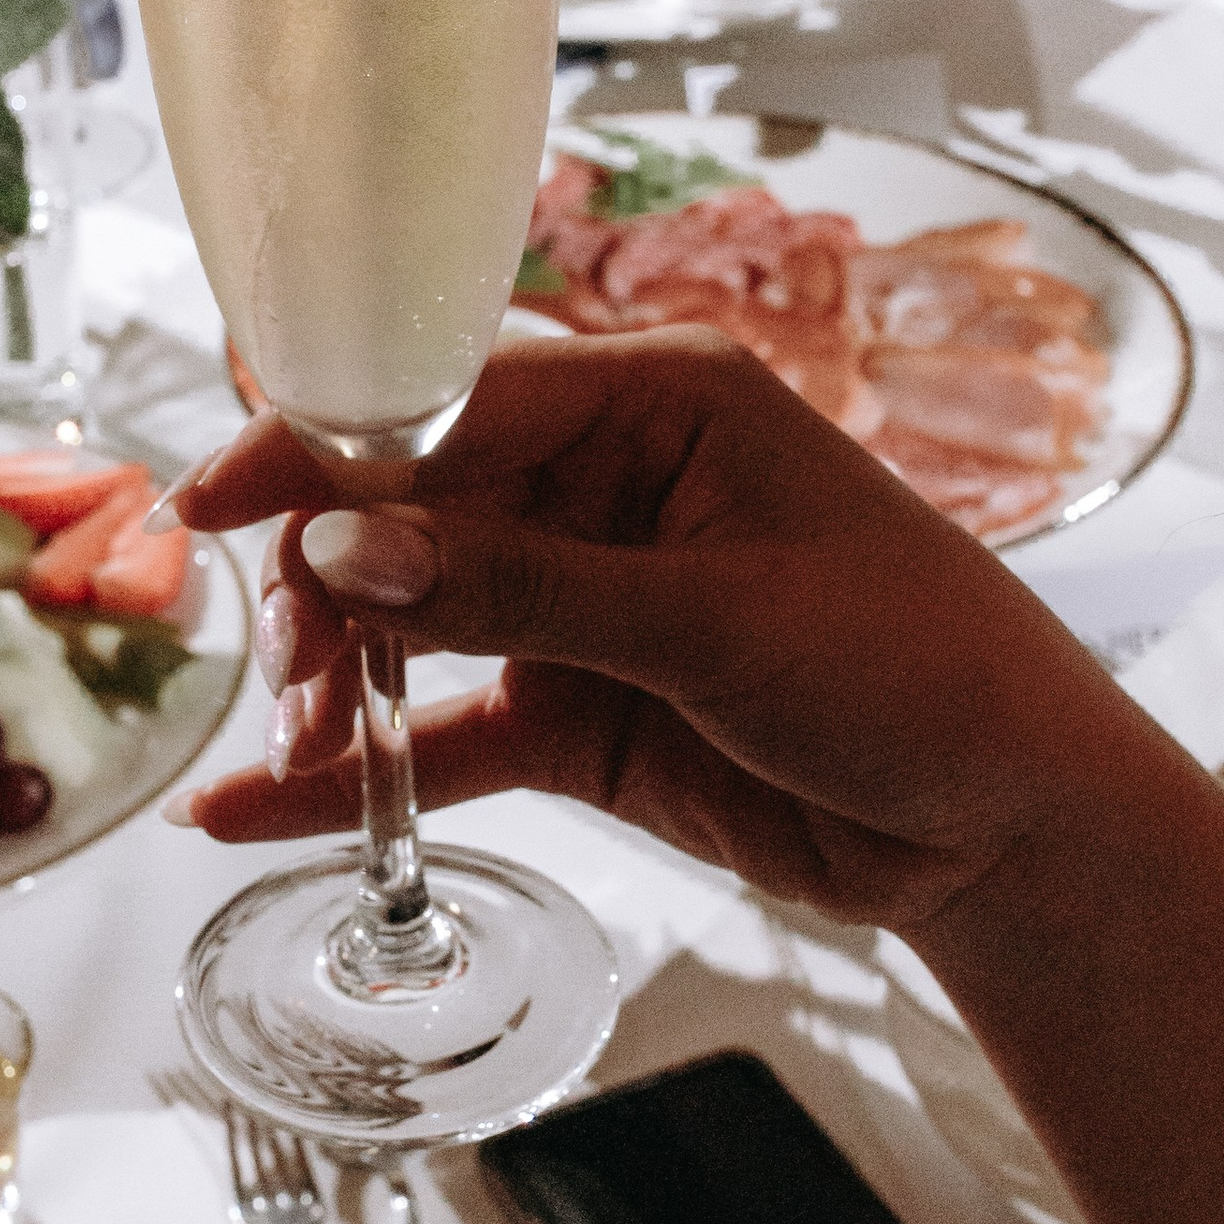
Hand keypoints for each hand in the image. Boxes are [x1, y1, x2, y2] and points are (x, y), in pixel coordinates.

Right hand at [171, 336, 1144, 931]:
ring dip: (331, 679)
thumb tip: (348, 547)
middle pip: (405, 512)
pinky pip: (439, 730)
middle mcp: (602, 485)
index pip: (449, 399)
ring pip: (406, 622)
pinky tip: (254, 808)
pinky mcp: (573, 712)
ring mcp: (579, 602)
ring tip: (295, 744)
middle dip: (324, 584)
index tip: (212, 501)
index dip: (319, 450)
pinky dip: (356, 769)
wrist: (1010, 824)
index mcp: (656, 399)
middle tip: (291, 667)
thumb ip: (525, 587)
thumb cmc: (919, 668)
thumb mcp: (719, 620)